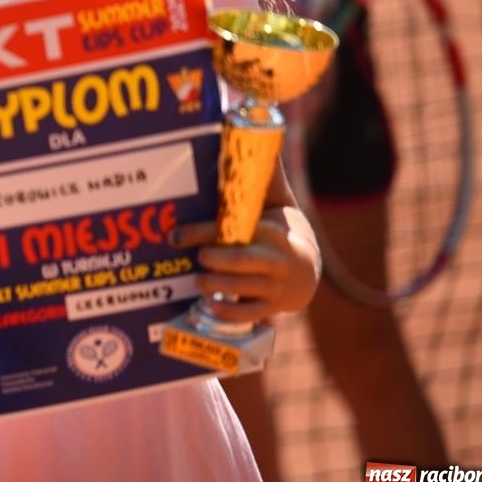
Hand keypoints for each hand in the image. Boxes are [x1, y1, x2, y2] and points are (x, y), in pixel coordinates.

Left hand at [169, 216, 318, 323]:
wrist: (306, 269)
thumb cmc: (269, 240)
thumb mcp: (260, 220)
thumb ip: (235, 206)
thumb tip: (212, 168)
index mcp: (269, 233)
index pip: (235, 230)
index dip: (202, 232)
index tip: (175, 236)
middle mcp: (274, 259)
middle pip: (241, 259)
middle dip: (215, 259)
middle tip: (199, 257)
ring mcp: (275, 286)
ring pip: (243, 286)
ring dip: (215, 284)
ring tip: (198, 281)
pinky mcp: (272, 307)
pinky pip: (250, 312)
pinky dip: (229, 312)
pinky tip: (211, 305)